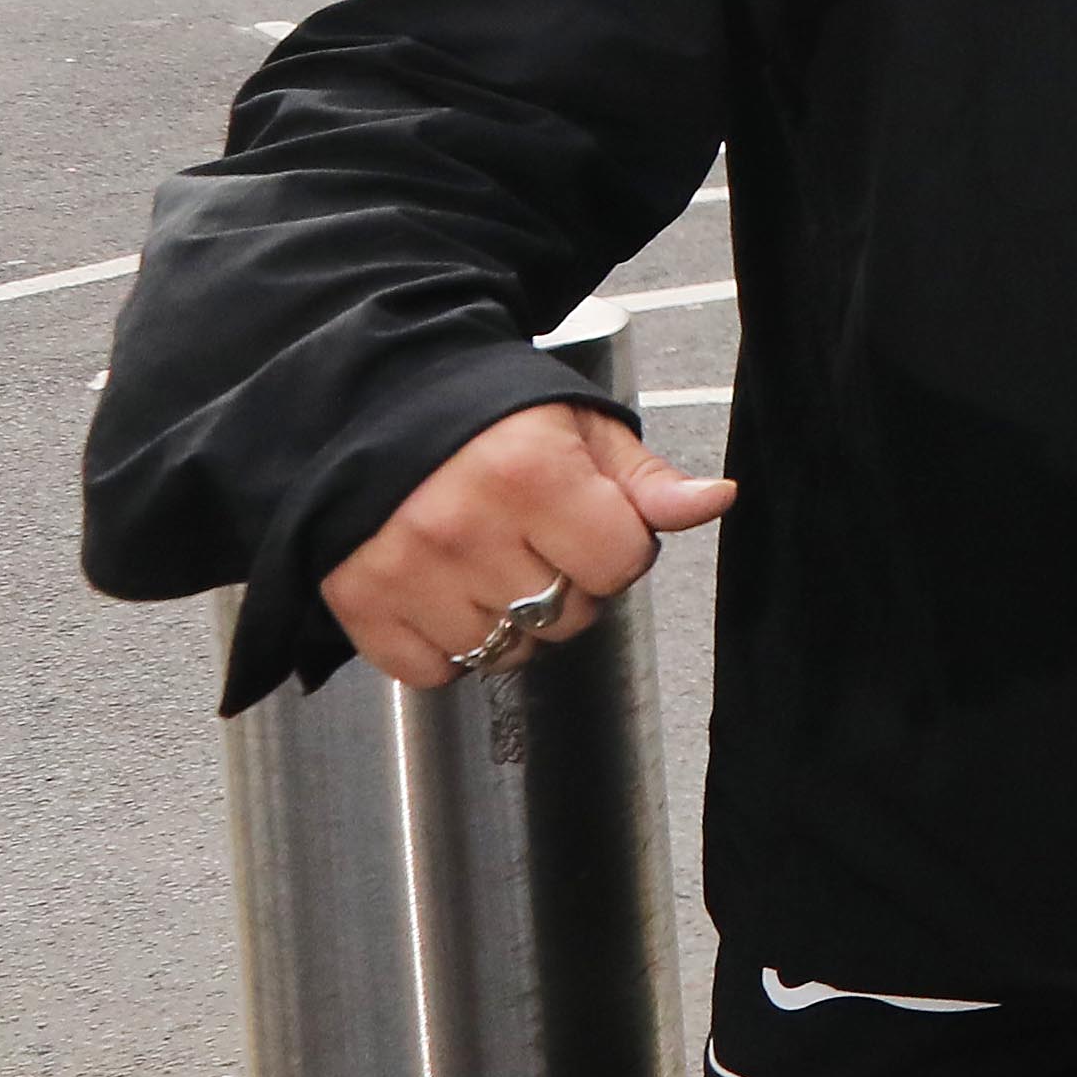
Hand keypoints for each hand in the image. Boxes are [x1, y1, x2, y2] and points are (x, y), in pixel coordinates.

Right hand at [318, 401, 736, 688]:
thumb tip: (717, 500)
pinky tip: (446, 594)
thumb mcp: (581, 429)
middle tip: (533, 540)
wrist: (373, 405)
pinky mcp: (360, 602)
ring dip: (509, 622)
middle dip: (567, 586)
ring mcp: (406, 569)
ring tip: (488, 564)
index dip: (618, 547)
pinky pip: (434, 671)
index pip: (621, 565)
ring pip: (504, 652)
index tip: (588, 522)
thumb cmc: (487, 417)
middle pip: (567, 617)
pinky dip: (448, 648)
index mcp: (529, 474)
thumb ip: (648, 481)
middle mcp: (464, 526)